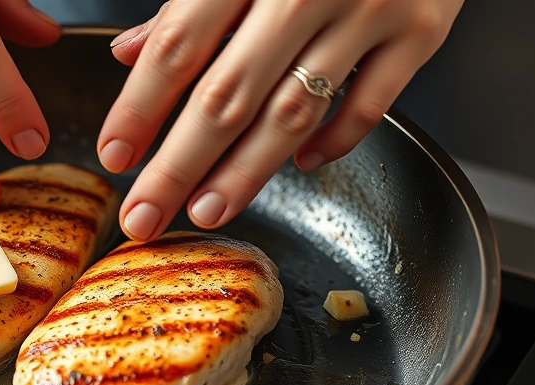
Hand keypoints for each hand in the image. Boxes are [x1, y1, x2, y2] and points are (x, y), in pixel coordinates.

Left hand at [99, 0, 462, 240]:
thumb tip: (131, 53)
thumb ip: (190, 3)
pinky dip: (332, 142)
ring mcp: (368, 7)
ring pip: (294, 112)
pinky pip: (370, 105)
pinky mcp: (420, 29)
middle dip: (178, 166)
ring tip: (207, 210)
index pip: (179, 45)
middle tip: (145, 214)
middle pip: (227, 94)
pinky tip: (298, 165)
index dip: (140, 107)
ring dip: (245, 172)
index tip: (114, 154)